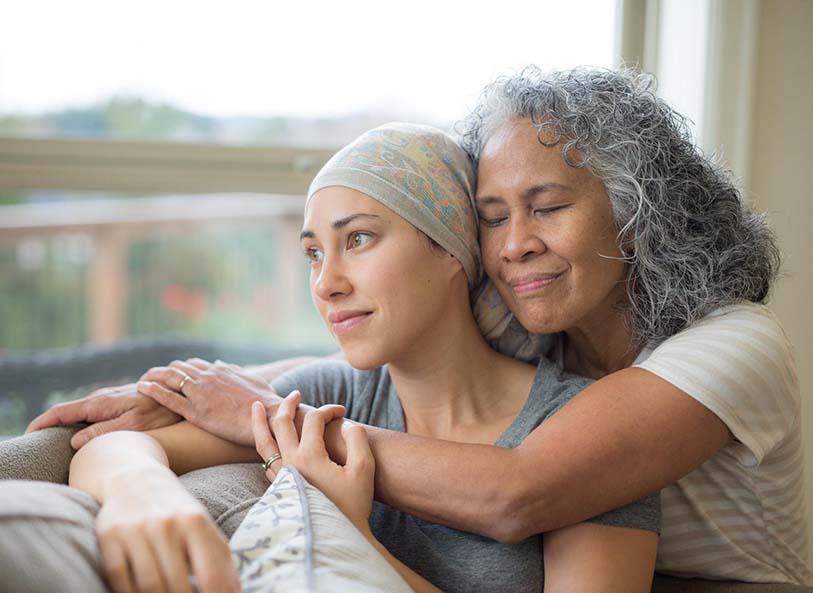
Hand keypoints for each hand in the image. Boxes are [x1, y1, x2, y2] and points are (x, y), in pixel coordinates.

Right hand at [26, 383, 181, 449]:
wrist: (180, 393)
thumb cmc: (160, 412)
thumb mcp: (133, 425)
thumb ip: (103, 432)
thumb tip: (73, 441)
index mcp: (100, 403)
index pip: (62, 411)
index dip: (43, 422)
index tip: (28, 434)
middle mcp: (102, 398)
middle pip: (68, 412)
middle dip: (50, 425)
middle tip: (34, 443)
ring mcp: (110, 399)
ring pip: (81, 412)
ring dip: (65, 424)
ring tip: (52, 441)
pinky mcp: (119, 402)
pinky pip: (93, 413)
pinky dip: (82, 422)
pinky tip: (81, 432)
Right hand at [97, 465, 239, 592]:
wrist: (134, 479)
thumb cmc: (176, 512)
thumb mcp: (203, 526)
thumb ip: (219, 559)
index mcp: (195, 522)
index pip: (211, 574)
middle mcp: (165, 525)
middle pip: (178, 586)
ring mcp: (135, 531)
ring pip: (148, 587)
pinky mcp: (110, 538)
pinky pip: (120, 580)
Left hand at [138, 358, 281, 446]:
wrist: (270, 416)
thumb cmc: (266, 402)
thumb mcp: (252, 381)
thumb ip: (236, 372)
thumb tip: (225, 365)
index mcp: (221, 371)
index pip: (194, 364)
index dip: (180, 368)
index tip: (172, 374)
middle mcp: (208, 377)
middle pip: (178, 368)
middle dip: (163, 372)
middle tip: (151, 378)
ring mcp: (201, 393)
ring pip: (169, 378)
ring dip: (153, 377)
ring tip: (141, 380)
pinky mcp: (196, 411)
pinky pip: (168, 397)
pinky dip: (153, 390)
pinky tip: (142, 388)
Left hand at [252, 391, 374, 530]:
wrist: (335, 538)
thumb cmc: (353, 505)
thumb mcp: (364, 470)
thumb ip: (357, 440)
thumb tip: (346, 424)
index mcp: (310, 456)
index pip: (313, 419)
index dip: (328, 409)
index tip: (341, 411)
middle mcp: (290, 463)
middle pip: (281, 423)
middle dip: (288, 404)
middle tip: (294, 394)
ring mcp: (281, 476)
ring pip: (263, 443)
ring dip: (260, 421)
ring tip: (256, 406)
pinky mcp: (279, 488)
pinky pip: (265, 460)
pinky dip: (264, 445)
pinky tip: (267, 442)